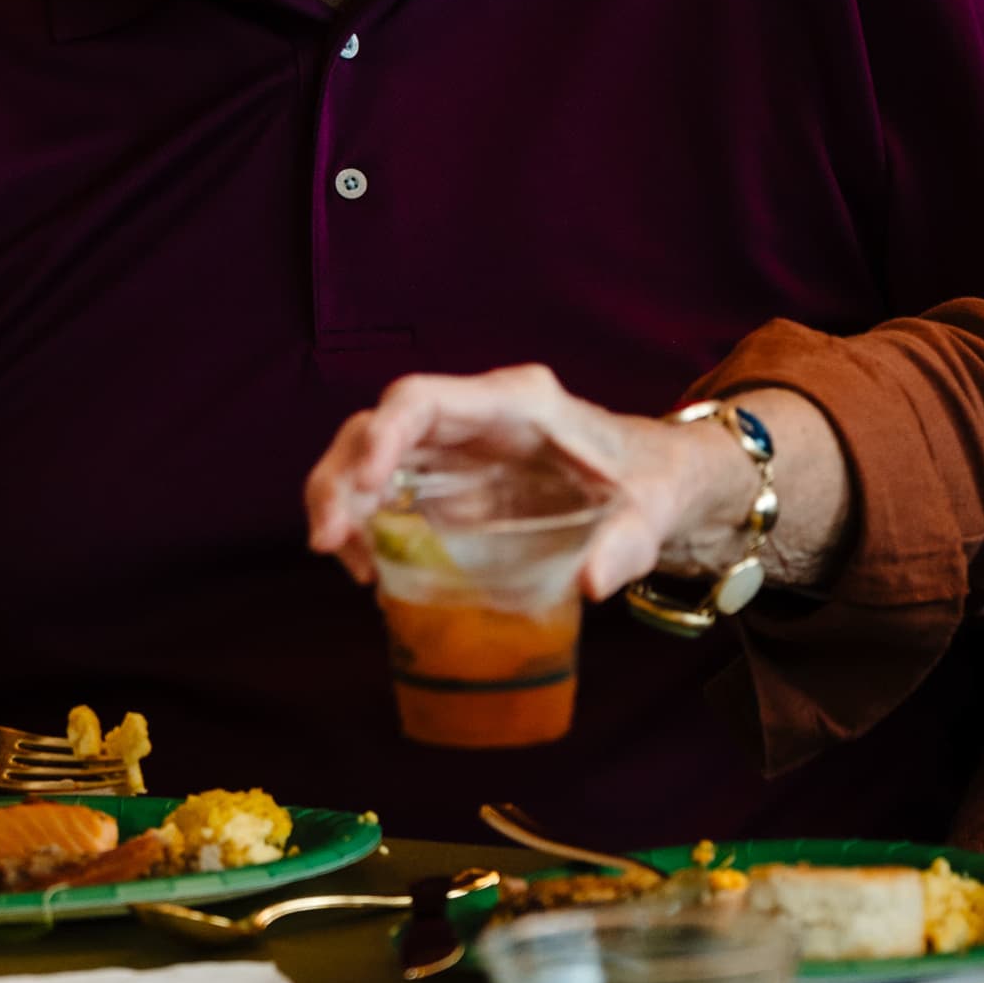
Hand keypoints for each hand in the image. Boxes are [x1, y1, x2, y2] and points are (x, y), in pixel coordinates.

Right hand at [302, 366, 774, 603]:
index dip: (383, 435)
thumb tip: (592, 582)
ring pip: (366, 458)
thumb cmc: (650, 481)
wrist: (655, 482)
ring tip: (345, 561)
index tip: (366, 482)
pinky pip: (382, 495)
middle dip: (339, 478)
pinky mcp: (445, 486)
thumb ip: (628, 543)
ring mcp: (450, 451)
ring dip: (338, 503)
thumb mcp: (652, 510)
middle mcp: (469, 419)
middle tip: (328, 540)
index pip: (423, 399)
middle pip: (376, 427)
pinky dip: (361, 528)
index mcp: (513, 403)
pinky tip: (368, 570)